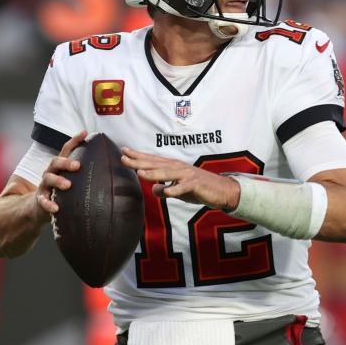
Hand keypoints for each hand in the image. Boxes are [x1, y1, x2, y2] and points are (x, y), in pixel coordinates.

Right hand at [35, 130, 86, 220]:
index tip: (85, 133)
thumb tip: (112, 167)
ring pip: (49, 179)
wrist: (42, 206)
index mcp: (61, 165)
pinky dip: (49, 204)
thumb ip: (87, 172)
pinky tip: (56, 209)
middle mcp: (51, 172)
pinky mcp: (41, 199)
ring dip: (58, 181)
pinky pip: (43, 201)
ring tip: (68, 185)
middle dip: (66, 162)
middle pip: (56, 161)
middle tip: (78, 165)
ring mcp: (45, 185)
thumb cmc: (63, 190)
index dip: (75, 140)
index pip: (67, 149)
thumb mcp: (74, 178)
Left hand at [121, 147, 240, 209]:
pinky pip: (184, 188)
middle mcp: (178, 168)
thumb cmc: (199, 188)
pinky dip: (175, 189)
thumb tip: (154, 190)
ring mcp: (187, 176)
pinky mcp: (196, 185)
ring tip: (140, 173)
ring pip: (167, 174)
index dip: (138, 156)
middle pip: (156, 164)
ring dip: (153, 173)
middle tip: (123, 158)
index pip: (152, 161)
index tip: (123, 151)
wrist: (222, 190)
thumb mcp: (178, 190)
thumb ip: (165, 189)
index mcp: (173, 168)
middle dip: (139, 162)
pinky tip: (167, 192)